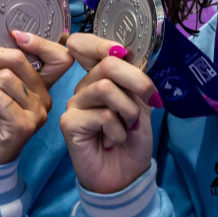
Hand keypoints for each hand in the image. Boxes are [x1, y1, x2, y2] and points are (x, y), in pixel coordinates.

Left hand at [0, 31, 71, 165]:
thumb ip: (1, 67)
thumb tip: (2, 43)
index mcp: (38, 85)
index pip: (58, 56)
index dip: (39, 40)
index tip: (14, 35)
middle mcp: (43, 98)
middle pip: (18, 57)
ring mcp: (38, 112)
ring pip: (2, 77)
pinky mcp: (26, 124)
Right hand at [59, 33, 159, 194]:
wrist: (126, 174)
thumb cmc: (133, 140)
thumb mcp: (141, 105)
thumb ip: (133, 80)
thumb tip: (122, 53)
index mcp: (100, 77)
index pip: (88, 45)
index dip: (103, 42)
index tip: (123, 53)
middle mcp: (84, 87)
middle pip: (108, 63)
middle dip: (137, 82)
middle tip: (148, 102)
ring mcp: (74, 104)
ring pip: (104, 88)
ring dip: (128, 110)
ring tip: (128, 128)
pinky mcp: (69, 122)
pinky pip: (101, 114)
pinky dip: (117, 130)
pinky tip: (112, 141)